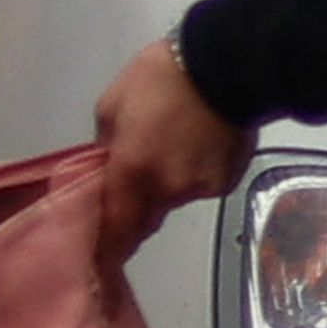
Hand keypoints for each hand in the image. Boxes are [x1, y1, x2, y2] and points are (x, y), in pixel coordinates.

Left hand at [91, 37, 246, 259]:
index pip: (114, 228)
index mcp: (131, 171)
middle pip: (146, 218)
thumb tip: (108, 164)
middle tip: (136, 181)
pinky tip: (202, 141)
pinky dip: (196, 171)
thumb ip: (105, 144)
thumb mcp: (111, 103)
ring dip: (169, 182)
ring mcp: (200, 188)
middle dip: (137, 209)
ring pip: (175, 198)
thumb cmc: (160, 77)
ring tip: (176, 142)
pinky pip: (202, 185)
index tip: (100, 263)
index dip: (106, 249)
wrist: (225, 64)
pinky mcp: (226, 180)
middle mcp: (166, 190)